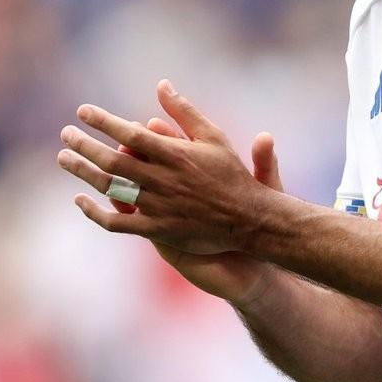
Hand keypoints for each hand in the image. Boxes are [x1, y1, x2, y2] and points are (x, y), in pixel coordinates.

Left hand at [58, 80, 280, 261]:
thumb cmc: (231, 174)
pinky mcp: (156, 230)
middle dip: (84, 145)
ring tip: (64, 158)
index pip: (129, 133)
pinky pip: (117, 223)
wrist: (248, 220)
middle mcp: (162, 180)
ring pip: (110, 189)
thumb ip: (183, 111)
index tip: (82, 111)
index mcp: (174, 154)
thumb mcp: (213, 136)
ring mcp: (157, 206)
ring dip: (83, 172)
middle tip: (65, 133)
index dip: (103, 121)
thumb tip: (161, 84)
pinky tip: (79, 200)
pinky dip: (94, 212)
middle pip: (113, 160)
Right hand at [133, 116, 283, 303]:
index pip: (174, 148)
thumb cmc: (256, 221)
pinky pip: (132, 221)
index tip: (153, 124)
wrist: (251, 257)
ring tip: (117, 167)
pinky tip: (115, 203)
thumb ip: (264, 163)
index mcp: (197, 173)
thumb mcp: (264, 189)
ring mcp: (165, 210)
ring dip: (121, 178)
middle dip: (134, 152)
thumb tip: (266, 135)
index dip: (161, 135)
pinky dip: (120, 210)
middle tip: (126, 140)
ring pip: (134, 190)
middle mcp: (177, 189)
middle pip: (148, 164)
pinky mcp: (160, 234)